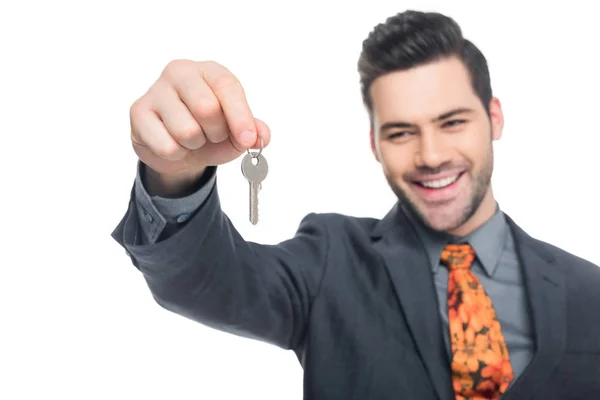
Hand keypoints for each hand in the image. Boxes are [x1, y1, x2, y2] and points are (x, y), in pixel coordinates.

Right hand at [129, 59, 270, 177]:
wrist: (177, 150)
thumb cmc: (209, 133)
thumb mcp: (236, 134)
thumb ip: (253, 132)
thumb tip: (261, 135)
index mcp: (209, 71)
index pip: (227, 86)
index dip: (240, 116)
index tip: (247, 139)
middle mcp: (181, 72)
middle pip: (207, 108)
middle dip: (216, 133)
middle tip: (213, 136)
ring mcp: (156, 90)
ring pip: (186, 131)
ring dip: (195, 145)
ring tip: (192, 139)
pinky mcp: (138, 111)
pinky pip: (167, 146)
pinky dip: (176, 154)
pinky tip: (173, 144)